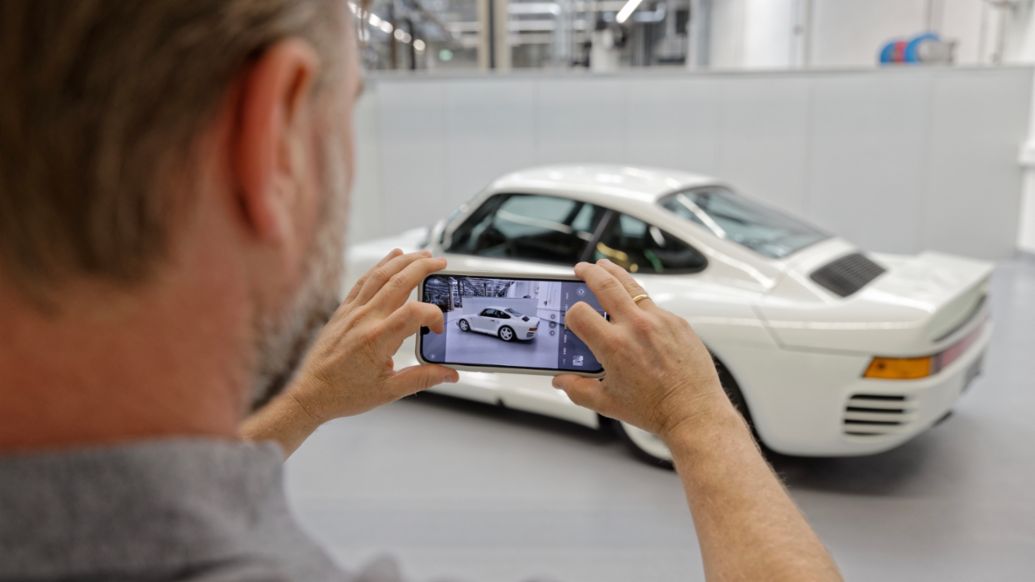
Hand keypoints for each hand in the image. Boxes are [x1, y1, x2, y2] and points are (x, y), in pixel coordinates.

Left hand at [286, 249, 458, 423]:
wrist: (310, 393)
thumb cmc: (344, 393)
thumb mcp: (388, 392)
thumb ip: (422, 379)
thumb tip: (450, 374)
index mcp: (378, 339)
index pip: (414, 313)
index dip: (434, 315)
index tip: (437, 328)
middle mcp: (365, 319)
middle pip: (399, 282)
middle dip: (423, 267)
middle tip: (440, 263)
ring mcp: (352, 312)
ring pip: (380, 275)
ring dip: (403, 261)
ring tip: (422, 255)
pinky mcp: (342, 310)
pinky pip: (363, 282)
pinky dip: (379, 267)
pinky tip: (390, 260)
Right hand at [553, 260, 732, 442]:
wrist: (694, 412)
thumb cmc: (653, 410)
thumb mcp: (606, 403)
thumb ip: (577, 389)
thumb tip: (560, 380)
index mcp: (613, 346)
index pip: (579, 313)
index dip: (571, 314)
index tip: (574, 319)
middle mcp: (636, 327)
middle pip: (605, 284)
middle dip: (589, 272)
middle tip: (581, 269)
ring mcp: (659, 321)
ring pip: (632, 286)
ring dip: (614, 273)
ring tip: (604, 267)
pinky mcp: (678, 322)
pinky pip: (654, 306)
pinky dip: (641, 304)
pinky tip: (636, 311)